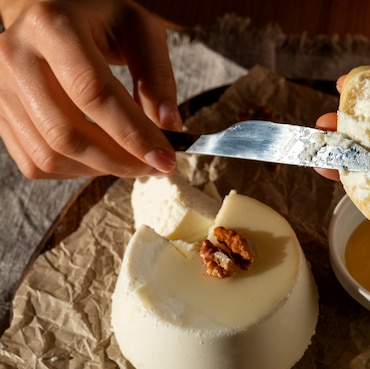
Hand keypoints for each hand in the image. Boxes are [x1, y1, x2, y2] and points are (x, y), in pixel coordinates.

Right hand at [0, 0, 180, 178]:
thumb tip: (169, 125)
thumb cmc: (101, 18)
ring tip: (133, 160)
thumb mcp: (140, 30)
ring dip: (101, 169)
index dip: (133, 134)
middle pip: (67, 133)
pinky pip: (35, 162)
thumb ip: (157, 75)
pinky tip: (103, 157)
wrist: (52, 10)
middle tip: (156, 165)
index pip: (94, 94)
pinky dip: (76, 170)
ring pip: (50, 155)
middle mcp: (16, 56)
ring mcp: (0, 86)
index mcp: (52, 26)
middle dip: (120, 160)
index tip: (166, 159)